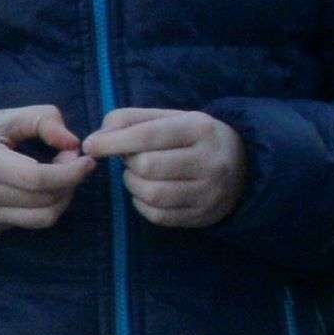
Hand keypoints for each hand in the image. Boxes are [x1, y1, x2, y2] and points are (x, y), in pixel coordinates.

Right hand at [0, 106, 90, 232]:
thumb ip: (41, 120)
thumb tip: (73, 142)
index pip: (37, 179)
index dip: (70, 171)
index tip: (85, 158)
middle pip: (45, 201)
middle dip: (71, 182)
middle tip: (72, 160)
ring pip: (41, 219)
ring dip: (62, 198)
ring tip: (61, 176)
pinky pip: (26, 222)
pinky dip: (42, 205)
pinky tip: (37, 187)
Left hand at [79, 107, 248, 230]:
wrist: (242, 165)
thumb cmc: (191, 138)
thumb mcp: (168, 118)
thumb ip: (130, 120)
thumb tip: (97, 138)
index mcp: (199, 129)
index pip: (148, 135)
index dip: (113, 141)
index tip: (90, 145)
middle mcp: (210, 161)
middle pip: (147, 167)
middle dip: (128, 163)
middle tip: (131, 158)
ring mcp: (210, 192)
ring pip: (152, 194)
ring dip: (133, 184)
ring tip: (139, 174)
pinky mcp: (204, 216)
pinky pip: (158, 216)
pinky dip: (142, 204)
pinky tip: (147, 192)